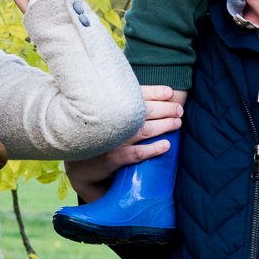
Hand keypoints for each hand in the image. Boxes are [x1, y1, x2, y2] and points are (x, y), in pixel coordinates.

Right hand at [64, 86, 182, 200]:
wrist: (79, 166)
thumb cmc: (96, 137)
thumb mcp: (105, 118)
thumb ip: (122, 106)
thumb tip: (151, 95)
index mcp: (110, 107)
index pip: (135, 95)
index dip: (155, 92)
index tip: (170, 92)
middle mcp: (112, 121)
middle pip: (145, 111)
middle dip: (165, 109)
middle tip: (179, 109)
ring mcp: (113, 140)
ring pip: (145, 130)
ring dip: (164, 125)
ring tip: (177, 123)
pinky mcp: (113, 158)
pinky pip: (137, 153)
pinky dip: (153, 149)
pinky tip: (166, 146)